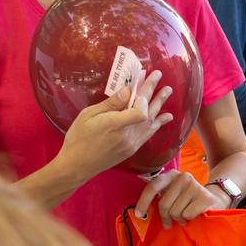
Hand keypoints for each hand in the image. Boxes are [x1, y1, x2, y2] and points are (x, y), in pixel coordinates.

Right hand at [54, 70, 172, 181]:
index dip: (143, 96)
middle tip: (163, 80)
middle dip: (156, 95)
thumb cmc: (78, 138)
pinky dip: (158, 123)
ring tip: (168, 92)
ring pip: (151, 123)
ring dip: (160, 106)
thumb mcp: (89, 115)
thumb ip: (111, 104)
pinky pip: (149, 133)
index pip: (140, 111)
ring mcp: (132, 144)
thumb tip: (127, 90)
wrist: (77, 165)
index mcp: (115, 125)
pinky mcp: (132, 149)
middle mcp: (128, 135)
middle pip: (148, 113)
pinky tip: (166, 116)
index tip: (141, 83)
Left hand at [135, 169, 223, 225]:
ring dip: (180, 219)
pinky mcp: (205, 197)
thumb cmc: (188, 202)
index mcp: (171, 175)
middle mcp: (182, 176)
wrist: (215, 200)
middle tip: (170, 222)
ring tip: (186, 216)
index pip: (153, 187)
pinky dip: (190, 219)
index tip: (139, 215)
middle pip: (164, 204)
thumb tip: (142, 214)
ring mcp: (195, 185)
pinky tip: (195, 215)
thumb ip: (160, 199)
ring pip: (176, 212)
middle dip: (166, 217)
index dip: (143, 202)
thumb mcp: (173, 196)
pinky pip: (188, 215)